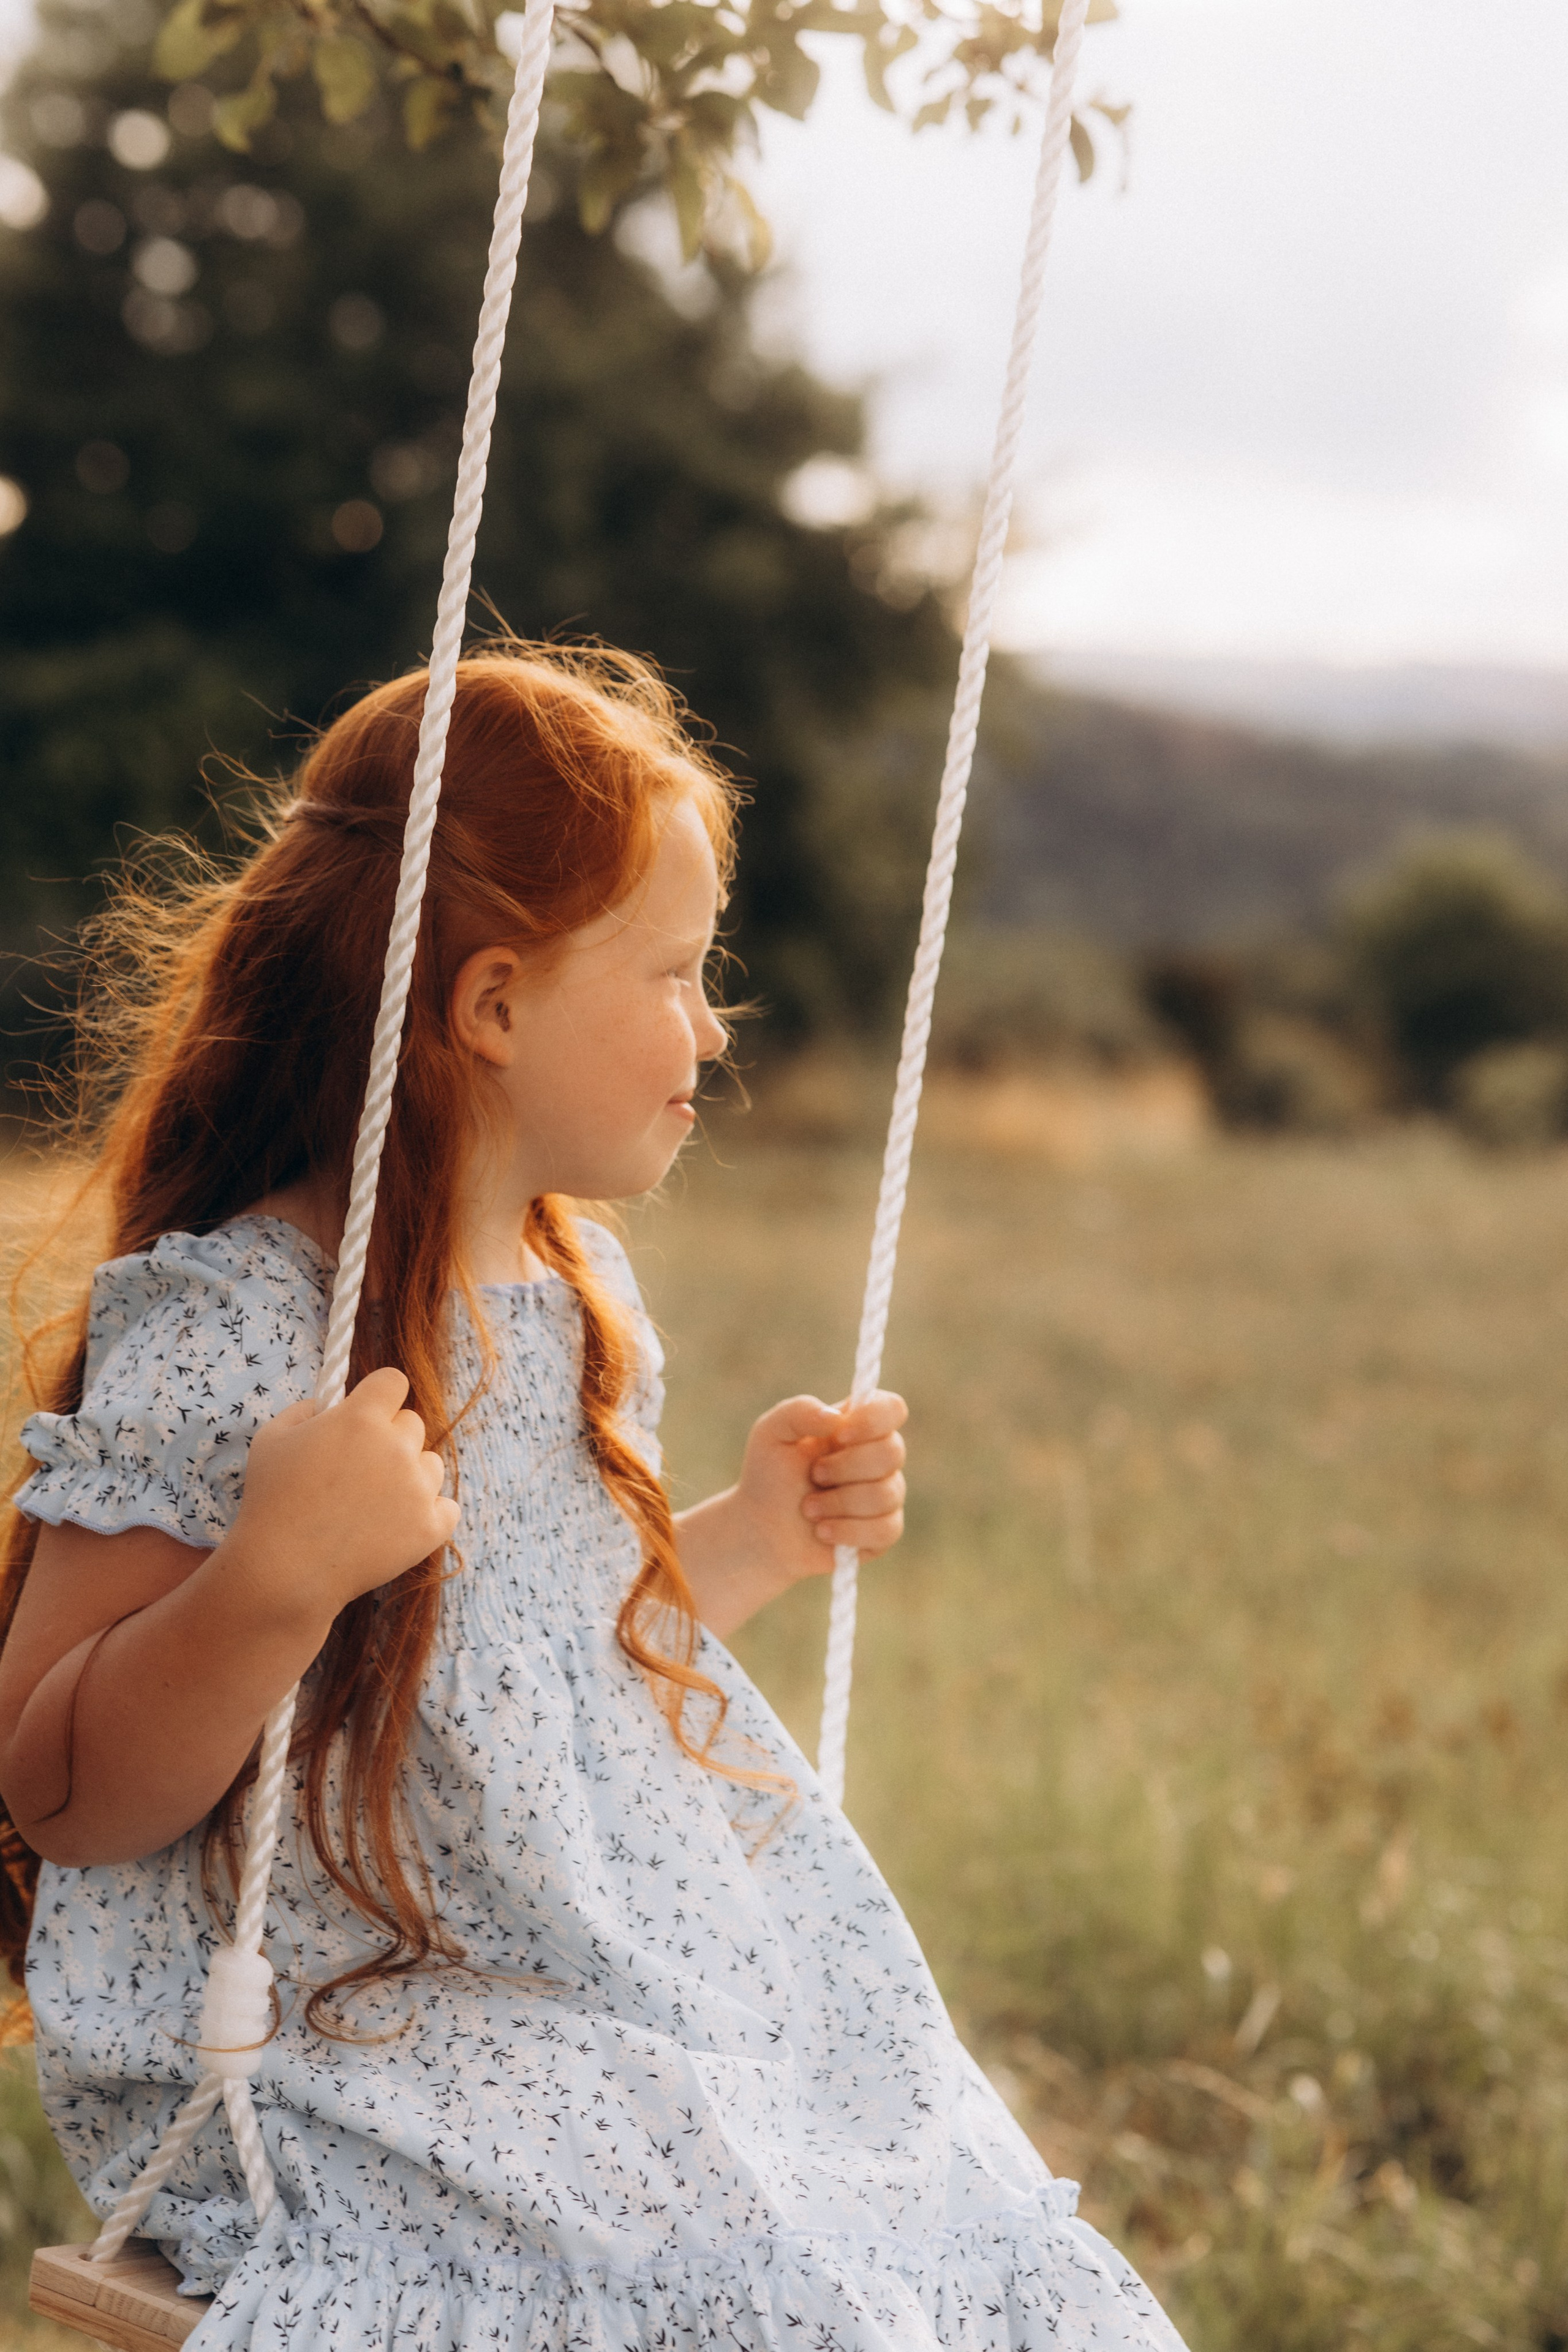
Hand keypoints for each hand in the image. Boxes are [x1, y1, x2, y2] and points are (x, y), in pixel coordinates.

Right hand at [228, 1367, 459, 1627]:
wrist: (285, 1570)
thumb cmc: (272, 1502)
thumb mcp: (272, 1439)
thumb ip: (305, 1409)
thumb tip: (330, 1404)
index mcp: (361, 1418)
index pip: (393, 1381)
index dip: (379, 1396)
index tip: (367, 1412)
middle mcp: (397, 1447)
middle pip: (412, 1424)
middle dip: (389, 1439)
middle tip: (357, 1470)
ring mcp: (418, 1488)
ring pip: (431, 1464)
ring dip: (409, 1476)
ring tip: (371, 1503)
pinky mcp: (430, 1527)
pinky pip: (448, 1507)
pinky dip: (428, 1514)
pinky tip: (398, 1523)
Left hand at [756, 1391, 907, 1572]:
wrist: (761, 1530)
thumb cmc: (768, 1477)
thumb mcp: (770, 1433)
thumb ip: (799, 1411)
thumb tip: (836, 1418)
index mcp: (855, 1427)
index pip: (892, 1409)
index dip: (873, 1420)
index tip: (839, 1435)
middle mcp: (876, 1458)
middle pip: (893, 1452)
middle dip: (846, 1467)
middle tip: (814, 1475)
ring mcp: (884, 1496)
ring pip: (887, 1494)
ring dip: (839, 1502)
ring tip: (809, 1508)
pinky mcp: (882, 1532)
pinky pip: (886, 1530)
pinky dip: (848, 1531)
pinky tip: (823, 1531)